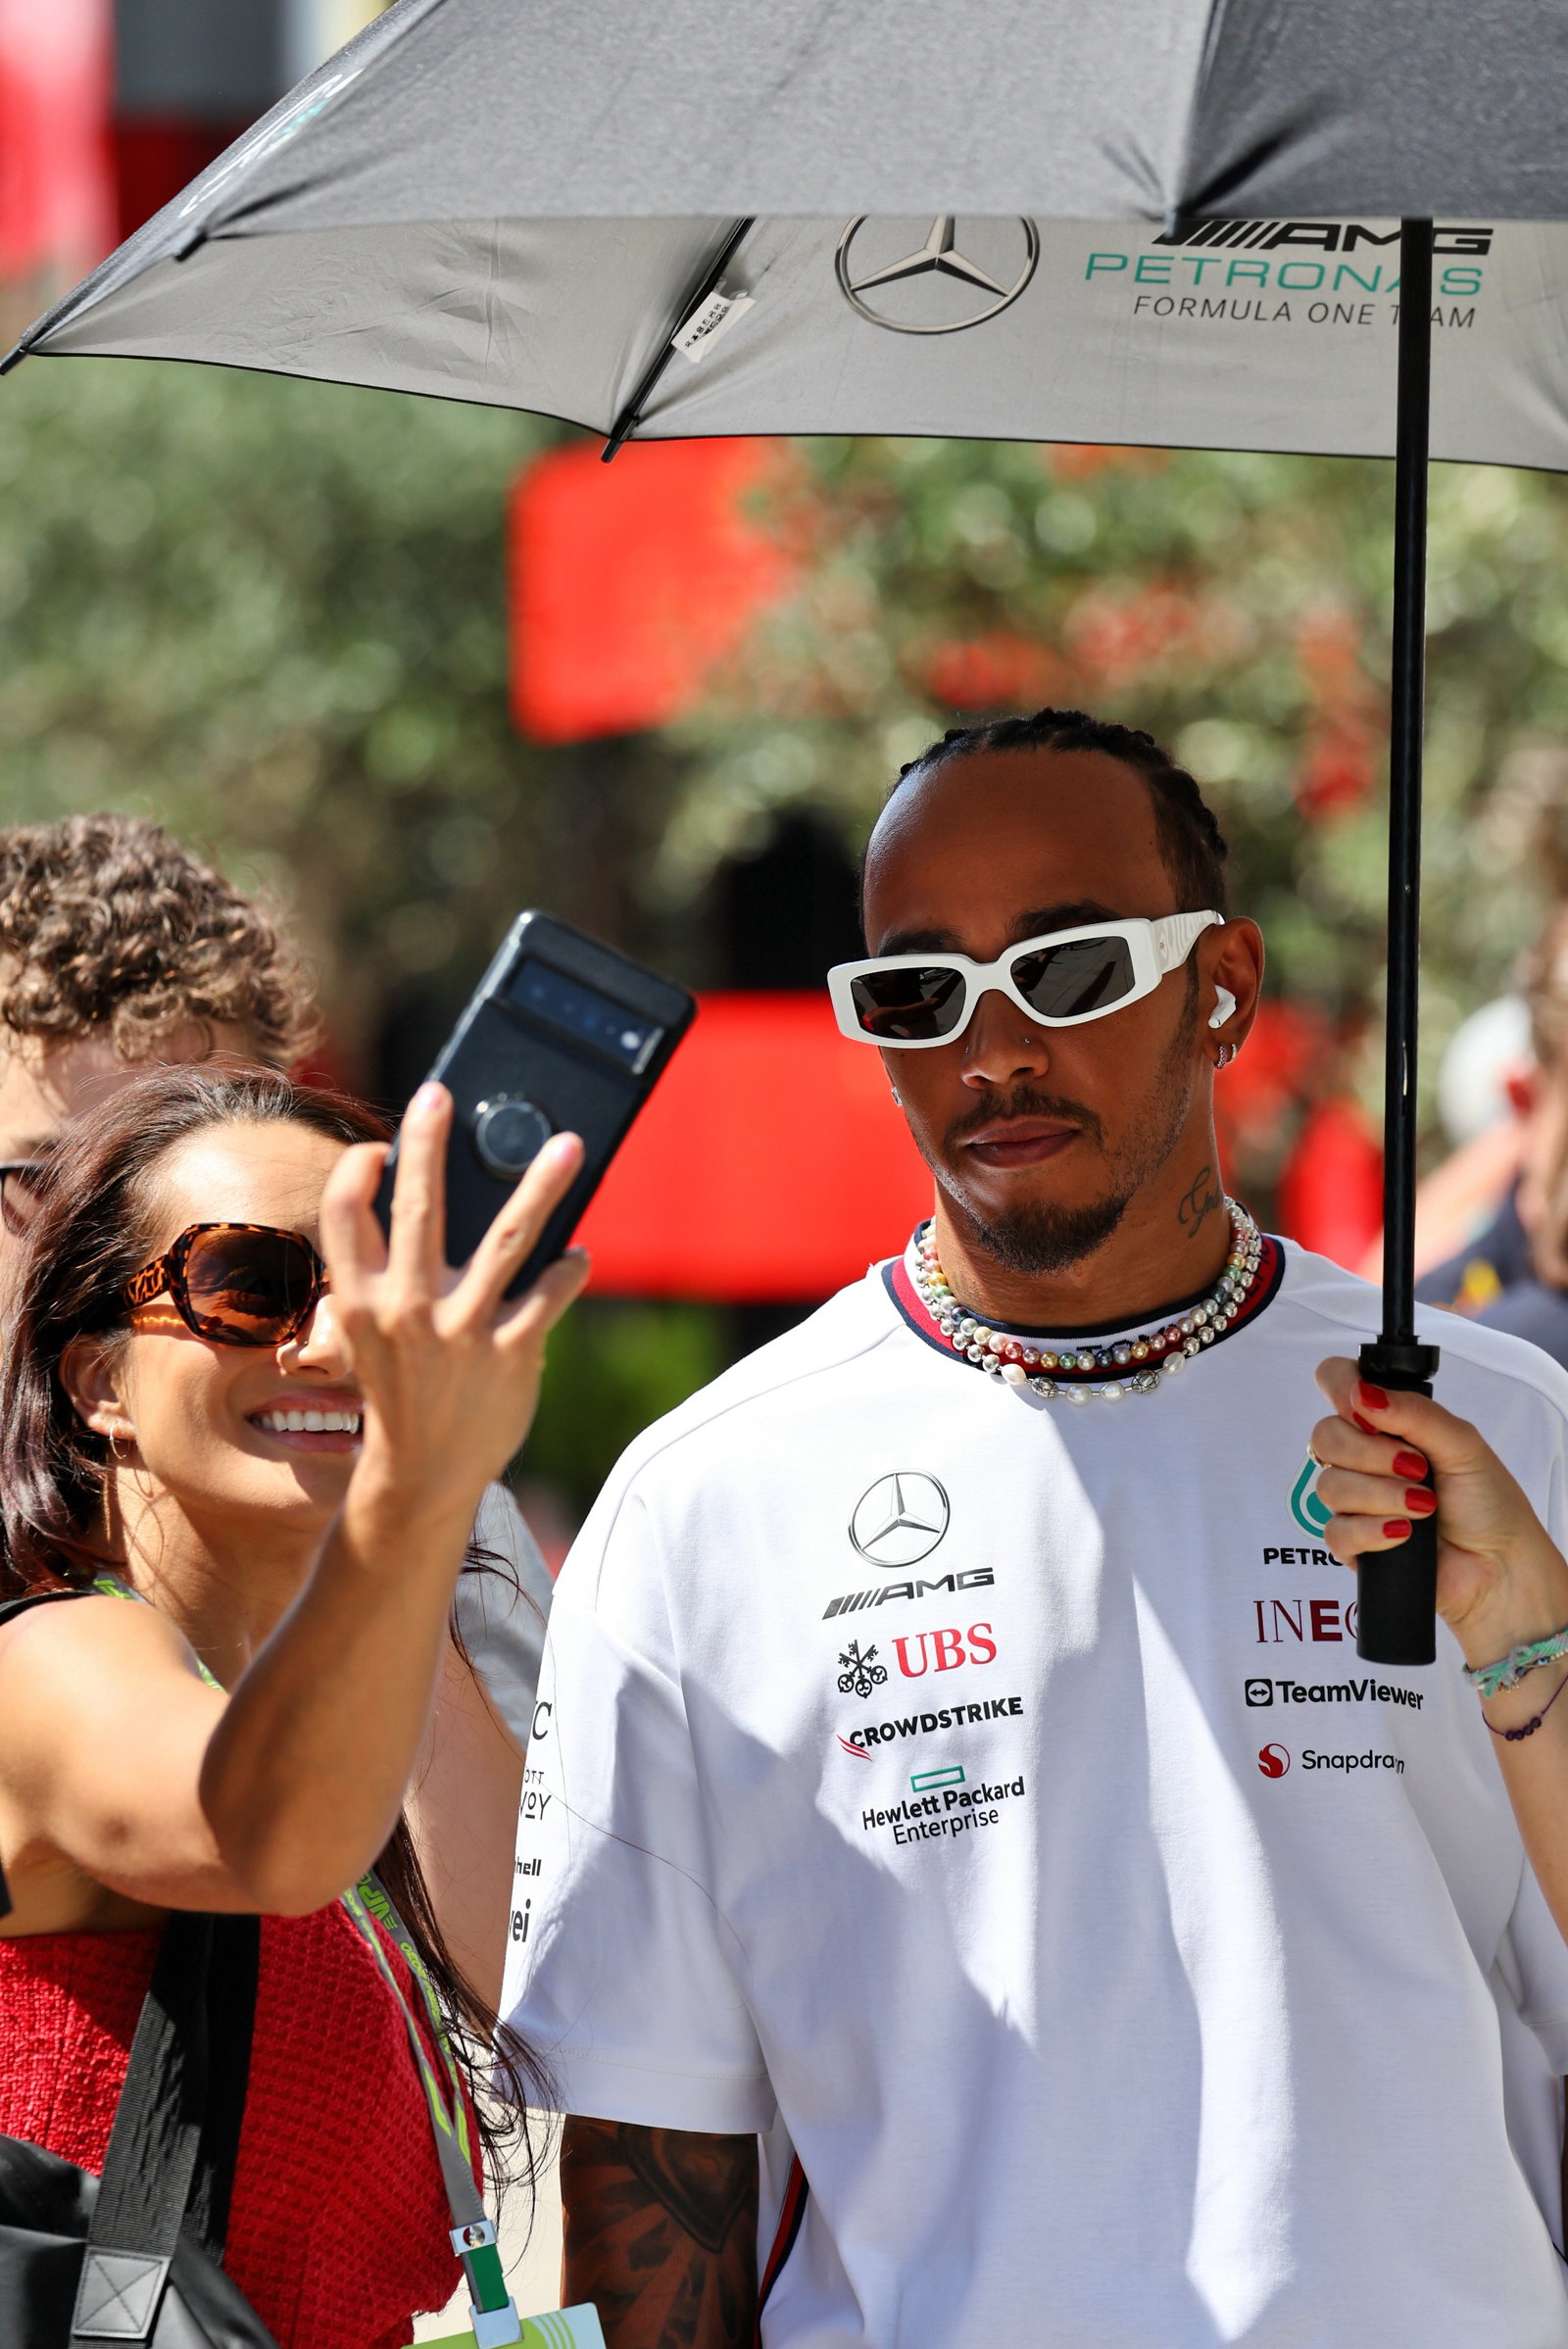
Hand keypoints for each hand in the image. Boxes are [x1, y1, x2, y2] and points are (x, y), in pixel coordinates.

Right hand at [320, 1082, 588, 1527]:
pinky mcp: (512, 1352)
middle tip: (440, 1094)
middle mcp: (408, 1309)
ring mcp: (462, 1331)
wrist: (423, 1473)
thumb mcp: (373, 1333)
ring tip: (567, 1145)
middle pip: (420, 1208)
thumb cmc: (402, 1388)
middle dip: (428, 1144)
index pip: (343, 1217)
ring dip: (542, 1186)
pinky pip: (550, 1293)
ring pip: (509, 1238)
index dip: (355, 1174)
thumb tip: (436, 1200)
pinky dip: (569, 1268)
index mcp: (362, 1300)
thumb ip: (393, 1273)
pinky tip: (577, 1253)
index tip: (380, 1148)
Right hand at [1311, 1358, 1567, 1670]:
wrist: (1500, 1567)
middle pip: (1324, 1435)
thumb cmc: (1490, 1504)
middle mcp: (1365, 1457)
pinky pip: (1336, 1530)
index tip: (1367, 1411)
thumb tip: (1364, 1393)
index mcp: (1387, 1423)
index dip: (1340, 1388)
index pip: (1336, 1382)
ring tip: (1424, 1506)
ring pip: (1329, 1485)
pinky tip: (1405, 1533)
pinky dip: (1374, 1531)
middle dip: (1370, 1453)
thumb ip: (1416, 1413)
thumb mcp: (1463, 1444)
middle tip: (1416, 1467)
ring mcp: (1356, 1500)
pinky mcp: (1353, 1544)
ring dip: (1382, 1495)